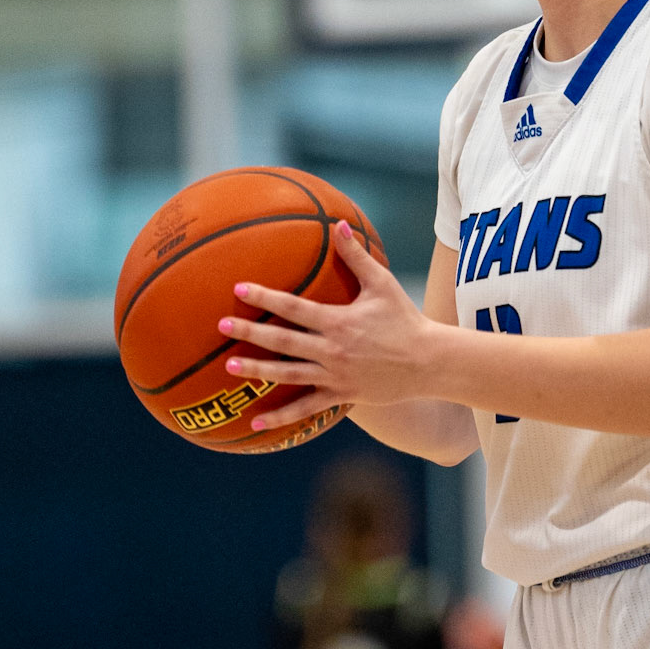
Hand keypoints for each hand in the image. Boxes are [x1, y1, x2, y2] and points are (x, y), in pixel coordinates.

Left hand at [219, 224, 436, 431]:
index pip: (294, 307)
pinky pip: (306, 409)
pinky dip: (281, 416)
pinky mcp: (341, 396)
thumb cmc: (405, 319)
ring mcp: (334, 376)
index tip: (239, 289)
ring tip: (229, 368)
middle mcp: (332, 350)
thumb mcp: (382, 284)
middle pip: (282, 341)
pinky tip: (256, 423)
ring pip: (288, 375)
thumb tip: (338, 225)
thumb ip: (356, 257)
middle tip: (220, 327)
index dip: (265, 297)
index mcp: (338, 322)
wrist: (429, 363)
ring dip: (258, 372)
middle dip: (250, 333)